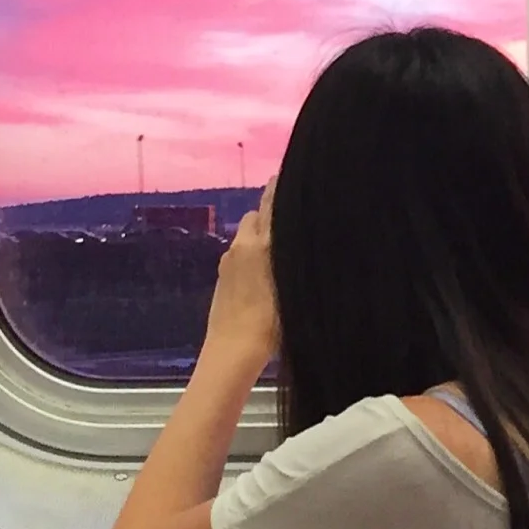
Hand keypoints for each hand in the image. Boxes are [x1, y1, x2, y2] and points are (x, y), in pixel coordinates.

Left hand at [202, 185, 277, 374]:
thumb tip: (305, 234)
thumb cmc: (272, 323)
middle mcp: (243, 244)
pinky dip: (252, 252)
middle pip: (257, 213)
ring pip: (247, 233)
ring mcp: (229, 259)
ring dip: (261, 234)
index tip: (295, 178)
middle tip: (293, 222)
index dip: (283, 186)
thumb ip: (296, 254)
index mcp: (262, 242)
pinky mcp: (222, 274)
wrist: (233, 350)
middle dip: (272, 213)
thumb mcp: (295, 286)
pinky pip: (240, 251)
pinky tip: (265, 272)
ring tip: (280, 250)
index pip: (272, 201)